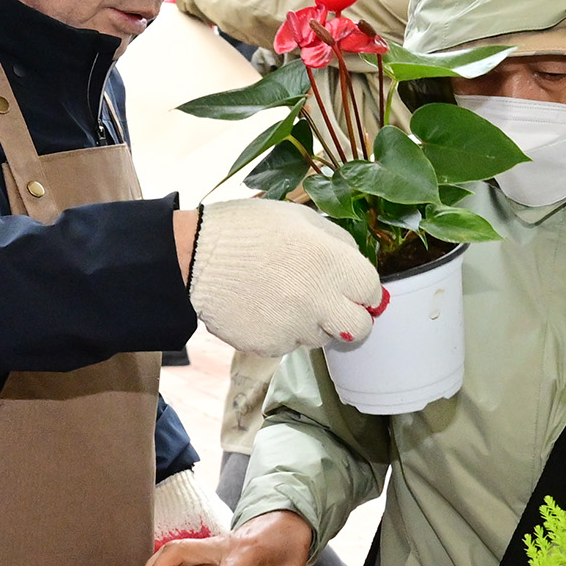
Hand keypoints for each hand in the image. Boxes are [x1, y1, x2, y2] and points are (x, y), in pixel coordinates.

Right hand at [184, 198, 384, 356]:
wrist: (193, 256)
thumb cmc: (247, 229)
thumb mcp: (300, 218)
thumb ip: (337, 244)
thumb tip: (356, 266)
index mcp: (332, 263)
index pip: (373, 292)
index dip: (362, 289)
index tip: (350, 286)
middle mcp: (319, 301)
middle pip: (360, 328)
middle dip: (351, 317)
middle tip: (331, 305)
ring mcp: (294, 328)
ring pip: (321, 338)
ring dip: (312, 323)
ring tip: (283, 298)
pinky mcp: (269, 346)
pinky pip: (288, 345)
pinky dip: (281, 331)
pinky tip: (263, 308)